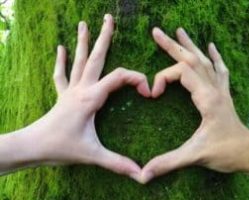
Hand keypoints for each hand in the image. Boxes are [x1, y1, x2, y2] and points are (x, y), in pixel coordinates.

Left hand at [26, 14, 149, 180]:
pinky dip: (62, 60)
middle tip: (108, 18)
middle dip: (104, 38)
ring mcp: (70, 90)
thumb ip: (117, 163)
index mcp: (91, 98)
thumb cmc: (61, 147)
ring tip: (84, 24)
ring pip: (80, 61)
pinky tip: (61, 48)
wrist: (33, 146)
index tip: (147, 92)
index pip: (118, 77)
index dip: (136, 79)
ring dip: (83, 42)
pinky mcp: (63, 95)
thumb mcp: (93, 155)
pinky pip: (62, 74)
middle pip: (96, 58)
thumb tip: (140, 174)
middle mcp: (81, 89)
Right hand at [140, 27, 248, 182]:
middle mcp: (214, 88)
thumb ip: (169, 162)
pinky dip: (214, 56)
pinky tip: (212, 46)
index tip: (153, 93)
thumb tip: (143, 173)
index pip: (182, 73)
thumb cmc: (227, 152)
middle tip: (157, 32)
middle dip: (172, 45)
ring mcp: (220, 89)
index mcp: (207, 98)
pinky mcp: (223, 93)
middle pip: (192, 58)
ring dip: (189, 45)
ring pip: (204, 60)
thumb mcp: (196, 156)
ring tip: (179, 31)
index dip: (163, 77)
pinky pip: (219, 69)